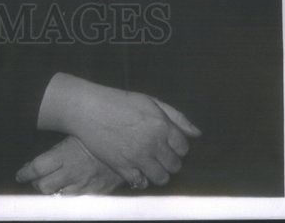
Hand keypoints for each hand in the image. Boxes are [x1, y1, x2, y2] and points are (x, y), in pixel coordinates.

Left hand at [16, 136, 124, 194]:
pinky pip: (76, 201)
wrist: (128, 146)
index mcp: (64, 155)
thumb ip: (60, 143)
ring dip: (52, 190)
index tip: (20, 174)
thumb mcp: (76, 132)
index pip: (37, 168)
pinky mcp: (95, 193)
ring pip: (58, 196)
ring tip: (51, 184)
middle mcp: (72, 173)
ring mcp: (84, 186)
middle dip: (37, 183)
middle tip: (35, 178)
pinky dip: (68, 196)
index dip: (25, 173)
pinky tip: (69, 189)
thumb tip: (45, 143)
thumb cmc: (99, 134)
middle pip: (44, 186)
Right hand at [37, 74, 200, 187]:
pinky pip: (141, 183)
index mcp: (160, 124)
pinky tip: (135, 168)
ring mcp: (137, 156)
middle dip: (168, 160)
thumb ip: (175, 116)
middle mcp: (152, 142)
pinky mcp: (122, 167)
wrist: (86, 107)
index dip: (176, 146)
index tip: (166, 143)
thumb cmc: (118, 101)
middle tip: (156, 153)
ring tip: (148, 163)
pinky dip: (140, 178)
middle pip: (175, 165)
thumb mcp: (149, 100)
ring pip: (161, 178)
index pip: (183, 147)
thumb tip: (197, 134)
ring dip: (158, 172)